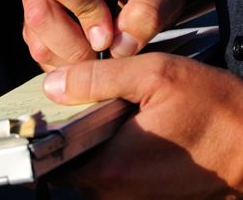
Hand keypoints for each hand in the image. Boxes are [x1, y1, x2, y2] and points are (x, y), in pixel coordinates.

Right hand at [22, 0, 185, 70]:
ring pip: (39, 42)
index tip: (110, 32)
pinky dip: (67, 67)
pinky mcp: (32, 26)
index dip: (85, 11)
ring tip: (102, 55)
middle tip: (107, 53)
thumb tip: (119, 47)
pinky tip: (89, 56)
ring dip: (73, 61)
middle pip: (41, 15)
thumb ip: (149, 12)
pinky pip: (41, 55)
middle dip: (76, 45)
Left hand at [42, 53, 242, 198]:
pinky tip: (128, 127)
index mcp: (111, 167)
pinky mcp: (145, 196)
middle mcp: (116, 193)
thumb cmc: (216, 110)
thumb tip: (53, 85)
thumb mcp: (155, 75)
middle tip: (87, 101)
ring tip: (111, 112)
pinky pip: (112, 173)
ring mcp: (131, 199)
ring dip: (93, 140)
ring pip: (90, 167)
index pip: (52, 155)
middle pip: (69, 161)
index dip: (48, 128)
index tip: (52, 107)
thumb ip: (97, 78)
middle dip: (72, 130)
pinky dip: (111, 150)